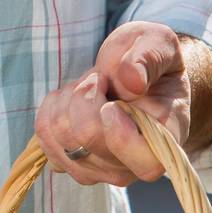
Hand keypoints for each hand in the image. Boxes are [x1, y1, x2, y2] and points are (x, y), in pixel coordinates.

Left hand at [34, 21, 190, 186]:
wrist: (131, 74)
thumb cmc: (149, 59)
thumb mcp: (157, 43)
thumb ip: (149, 58)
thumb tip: (132, 81)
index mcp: (166, 140)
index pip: (146, 163)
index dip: (121, 135)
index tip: (111, 103)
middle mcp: (134, 164)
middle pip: (88, 138)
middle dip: (85, 94)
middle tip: (100, 79)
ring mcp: (100, 169)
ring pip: (61, 135)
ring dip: (67, 99)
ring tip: (90, 88)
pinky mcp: (70, 162)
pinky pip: (45, 135)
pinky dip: (52, 108)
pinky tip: (72, 99)